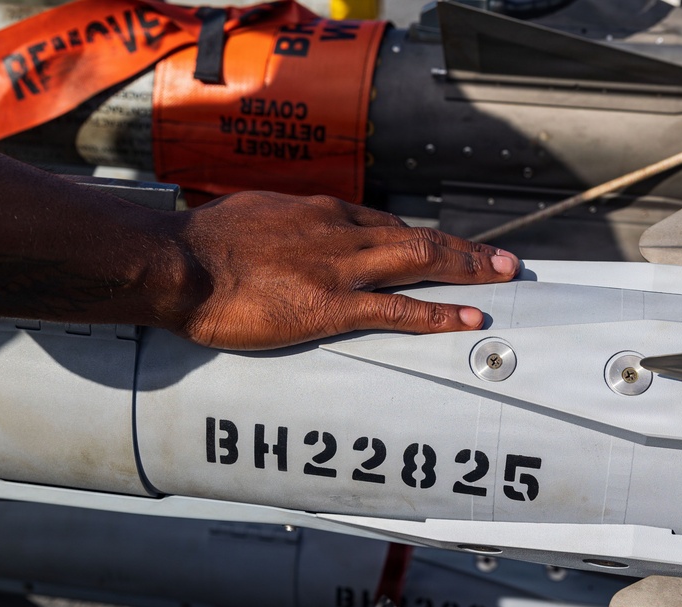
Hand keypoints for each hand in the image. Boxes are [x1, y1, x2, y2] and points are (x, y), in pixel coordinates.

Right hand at [168, 191, 519, 349]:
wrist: (179, 263)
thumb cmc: (204, 244)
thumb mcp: (253, 217)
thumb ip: (286, 225)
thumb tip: (292, 232)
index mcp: (321, 214)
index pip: (388, 223)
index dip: (424, 237)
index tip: (445, 245)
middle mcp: (340, 232)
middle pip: (418, 237)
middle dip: (465, 250)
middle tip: (503, 259)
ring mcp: (339, 268)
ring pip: (420, 262)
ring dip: (466, 271)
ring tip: (502, 279)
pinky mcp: (329, 306)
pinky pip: (396, 309)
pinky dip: (438, 314)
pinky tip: (466, 318)